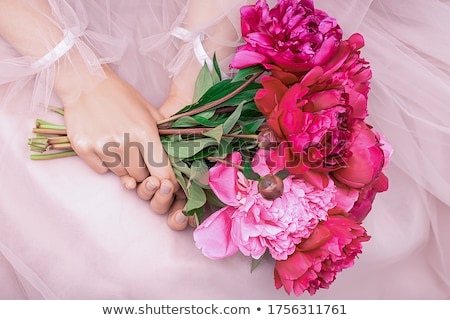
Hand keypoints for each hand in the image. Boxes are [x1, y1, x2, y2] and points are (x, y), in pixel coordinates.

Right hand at [61, 65, 178, 214]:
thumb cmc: (121, 96)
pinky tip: (103, 144)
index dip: (166, 180)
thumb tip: (175, 160)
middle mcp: (124, 142)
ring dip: (123, 165)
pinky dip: (105, 162)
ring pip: (121, 174)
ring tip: (118, 144)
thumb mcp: (149, 111)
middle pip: (140, 175)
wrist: (85, 82)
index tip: (166, 182)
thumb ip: (162, 135)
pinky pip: (101, 170)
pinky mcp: (83, 149)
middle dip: (141, 169)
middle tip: (136, 153)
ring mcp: (102, 146)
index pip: (161, 171)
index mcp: (145, 133)